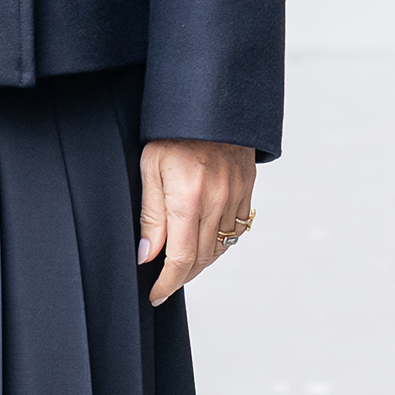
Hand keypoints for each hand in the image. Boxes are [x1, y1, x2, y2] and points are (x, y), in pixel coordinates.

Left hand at [137, 140, 255, 304]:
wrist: (211, 100)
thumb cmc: (172, 132)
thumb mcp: (149, 167)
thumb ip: (151, 215)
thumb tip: (147, 256)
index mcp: (188, 198)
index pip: (180, 259)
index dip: (167, 283)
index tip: (156, 295)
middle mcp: (217, 201)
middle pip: (202, 259)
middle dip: (182, 277)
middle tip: (164, 283)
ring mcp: (236, 195)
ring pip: (222, 247)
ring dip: (201, 262)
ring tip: (182, 266)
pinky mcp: (248, 187)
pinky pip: (238, 228)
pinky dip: (221, 242)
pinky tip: (204, 241)